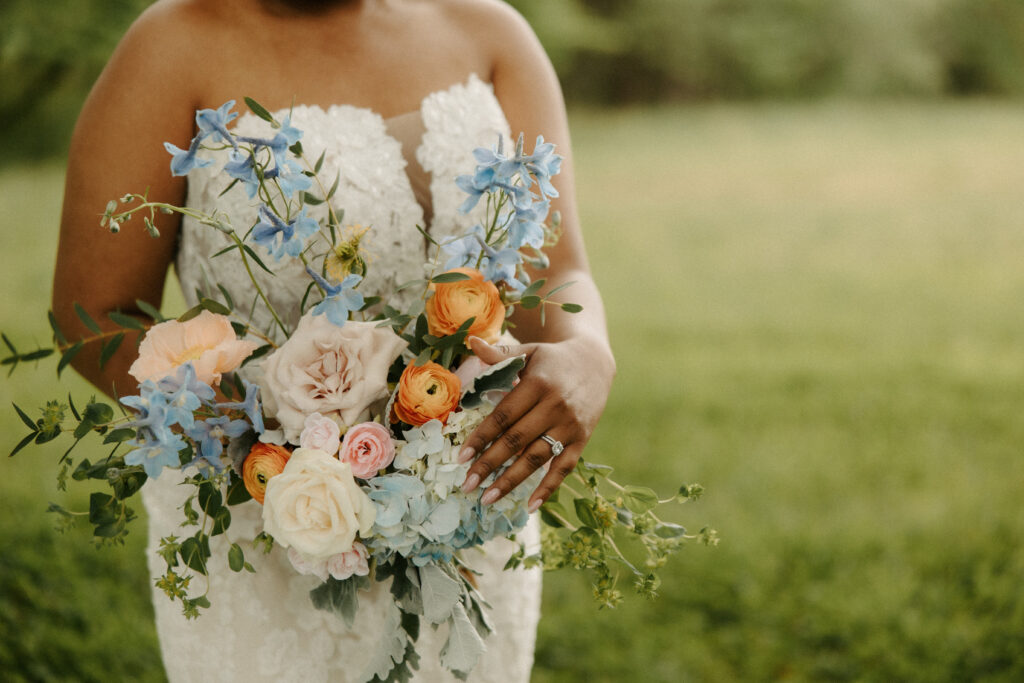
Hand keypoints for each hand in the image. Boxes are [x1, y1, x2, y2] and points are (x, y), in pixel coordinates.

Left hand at [458, 334, 614, 510]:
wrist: (595, 362)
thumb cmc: (552, 359)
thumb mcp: (528, 351)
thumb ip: (499, 354)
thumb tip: (471, 342)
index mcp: (537, 384)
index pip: (503, 416)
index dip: (481, 437)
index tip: (461, 457)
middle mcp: (555, 406)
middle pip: (517, 440)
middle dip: (490, 465)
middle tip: (467, 484)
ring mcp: (570, 425)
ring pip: (538, 458)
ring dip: (512, 481)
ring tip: (488, 499)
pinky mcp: (583, 439)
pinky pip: (564, 468)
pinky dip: (548, 488)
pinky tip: (530, 506)